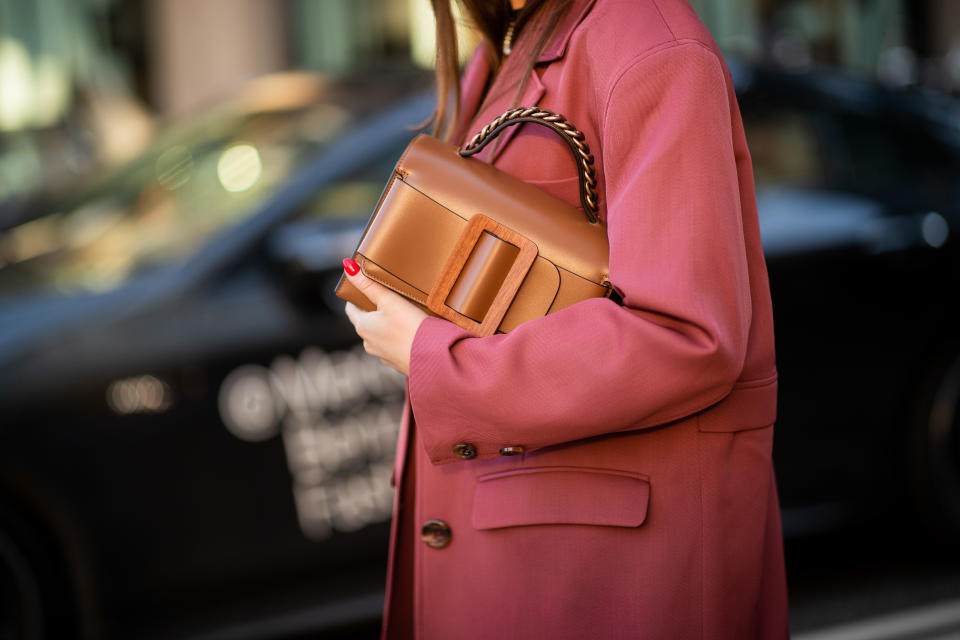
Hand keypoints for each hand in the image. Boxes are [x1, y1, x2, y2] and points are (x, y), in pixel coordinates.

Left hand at [342, 258, 427, 375]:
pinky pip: (394, 348)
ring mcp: (383, 355)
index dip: (355, 298)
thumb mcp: (389, 300)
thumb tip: (347, 267)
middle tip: (385, 298)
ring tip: (401, 315)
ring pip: (380, 336)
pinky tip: (411, 333)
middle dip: (373, 311)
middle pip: (366, 323)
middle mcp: (369, 343)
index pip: (351, 310)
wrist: (432, 358)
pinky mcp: (398, 363)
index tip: (362, 289)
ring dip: (386, 327)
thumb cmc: (409, 327)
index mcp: (363, 327)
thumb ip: (368, 284)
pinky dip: (398, 339)